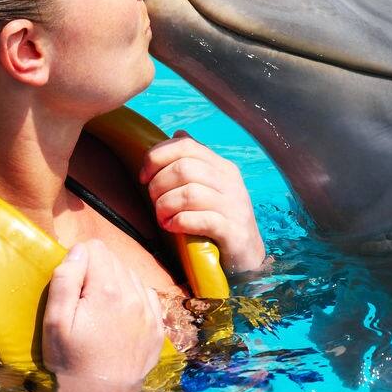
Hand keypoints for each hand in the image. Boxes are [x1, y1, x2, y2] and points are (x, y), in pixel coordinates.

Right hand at [41, 240, 166, 391]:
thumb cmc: (70, 363)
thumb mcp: (55, 323)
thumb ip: (65, 280)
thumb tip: (78, 250)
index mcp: (109, 291)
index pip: (95, 248)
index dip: (78, 262)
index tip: (71, 286)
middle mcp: (136, 297)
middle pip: (114, 260)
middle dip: (96, 272)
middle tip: (81, 301)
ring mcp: (151, 314)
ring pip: (131, 277)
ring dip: (114, 284)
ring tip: (98, 311)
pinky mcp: (158, 330)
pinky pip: (147, 297)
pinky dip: (132, 299)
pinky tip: (117, 317)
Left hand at [139, 131, 267, 275]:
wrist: (248, 258)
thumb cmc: (220, 221)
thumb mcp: (211, 187)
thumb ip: (194, 162)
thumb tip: (178, 133)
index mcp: (222, 167)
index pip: (186, 145)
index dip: (157, 157)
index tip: (143, 177)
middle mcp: (230, 182)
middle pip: (184, 168)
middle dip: (158, 184)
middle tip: (153, 202)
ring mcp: (234, 207)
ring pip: (190, 193)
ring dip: (165, 205)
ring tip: (161, 217)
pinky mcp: (233, 232)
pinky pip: (200, 220)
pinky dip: (179, 222)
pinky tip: (172, 227)